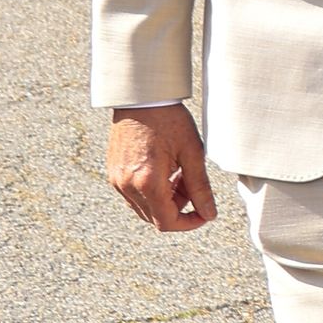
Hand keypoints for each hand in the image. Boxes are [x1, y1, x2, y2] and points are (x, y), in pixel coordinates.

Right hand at [106, 105, 217, 231]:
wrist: (141, 99)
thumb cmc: (169, 120)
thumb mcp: (193, 153)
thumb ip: (200, 187)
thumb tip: (209, 213)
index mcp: (147, 182)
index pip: (166, 222)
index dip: (189, 223)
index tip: (204, 214)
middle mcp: (127, 185)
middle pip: (155, 217)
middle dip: (179, 209)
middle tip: (193, 186)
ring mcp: (116, 181)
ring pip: (144, 208)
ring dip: (166, 201)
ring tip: (181, 175)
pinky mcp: (113, 174)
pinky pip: (134, 196)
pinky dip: (152, 193)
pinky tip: (166, 172)